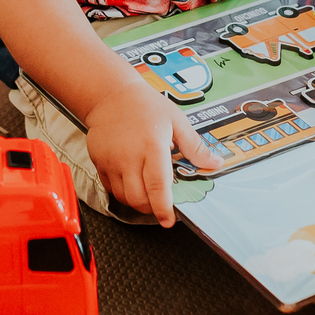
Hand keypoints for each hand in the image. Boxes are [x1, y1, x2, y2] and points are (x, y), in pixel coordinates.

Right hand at [85, 82, 221, 226]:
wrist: (111, 95)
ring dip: (138, 202)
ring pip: (124, 197)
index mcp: (152, 147)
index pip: (158, 187)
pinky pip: (110, 188)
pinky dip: (122, 192)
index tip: (169, 220)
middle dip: (152, 209)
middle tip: (161, 204)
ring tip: (148, 193)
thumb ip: (194, 146)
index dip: (163, 208)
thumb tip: (215, 163)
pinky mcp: (99, 162)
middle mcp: (129, 157)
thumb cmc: (145, 105)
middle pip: (139, 198)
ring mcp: (112, 161)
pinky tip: (132, 182)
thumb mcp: (176, 121)